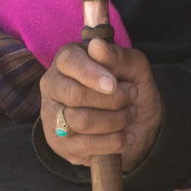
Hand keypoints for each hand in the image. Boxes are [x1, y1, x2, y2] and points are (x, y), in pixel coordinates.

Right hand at [39, 39, 160, 172]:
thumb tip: (97, 46)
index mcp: (67, 60)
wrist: (137, 125)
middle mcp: (53, 85)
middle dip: (111, 99)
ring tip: (129, 115)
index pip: (69, 62)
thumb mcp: (135, 68)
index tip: (114, 84)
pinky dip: (113, 141)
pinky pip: (86, 145)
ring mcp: (52, 115)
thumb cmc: (130, 88)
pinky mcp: (59, 143)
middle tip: (132, 96)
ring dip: (115, 120)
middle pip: (75, 94)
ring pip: (81, 121)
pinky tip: (126, 136)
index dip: (92, 73)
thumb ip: (118, 55)